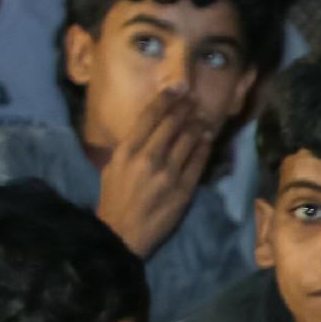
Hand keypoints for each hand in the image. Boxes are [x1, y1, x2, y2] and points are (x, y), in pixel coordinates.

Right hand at [93, 90, 217, 256]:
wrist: (122, 233)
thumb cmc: (113, 198)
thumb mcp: (113, 167)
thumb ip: (130, 148)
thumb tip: (148, 129)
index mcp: (126, 151)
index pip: (149, 117)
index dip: (165, 99)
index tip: (177, 87)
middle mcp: (148, 158)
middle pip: (171, 125)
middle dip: (185, 108)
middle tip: (194, 98)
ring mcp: (168, 174)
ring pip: (188, 140)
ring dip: (197, 125)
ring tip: (202, 116)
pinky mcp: (183, 190)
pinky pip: (197, 162)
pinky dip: (203, 147)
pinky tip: (206, 138)